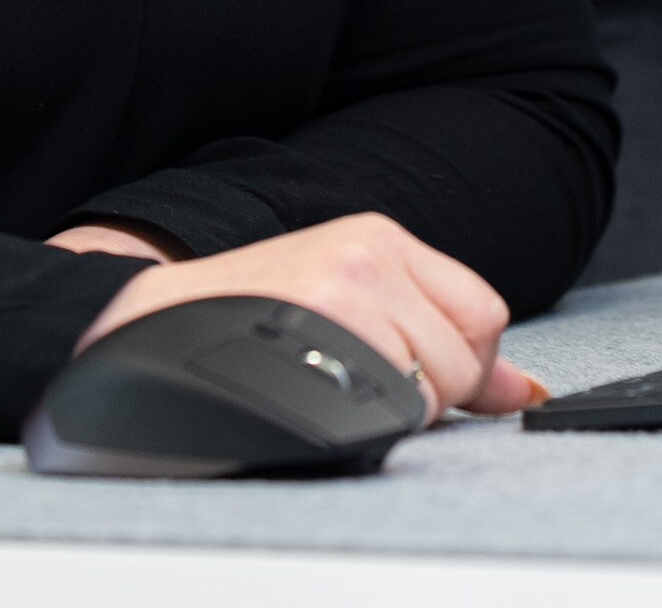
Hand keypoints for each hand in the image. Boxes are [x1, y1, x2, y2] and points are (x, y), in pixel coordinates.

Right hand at [69, 210, 547, 415]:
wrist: (140, 328)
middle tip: (349, 383)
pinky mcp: (321, 337)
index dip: (454, 360)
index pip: (482, 312)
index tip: (408, 371)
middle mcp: (368, 258)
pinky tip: (316, 401)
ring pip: (433, 389)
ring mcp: (344, 297)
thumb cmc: (239, 321)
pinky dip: (369, 423)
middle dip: (424, 392)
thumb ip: (435, 331)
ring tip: (321, 389)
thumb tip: (521, 388)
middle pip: (465, 357)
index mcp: (376, 238)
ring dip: (392, 411)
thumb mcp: (343, 298)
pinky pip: (396, 408)